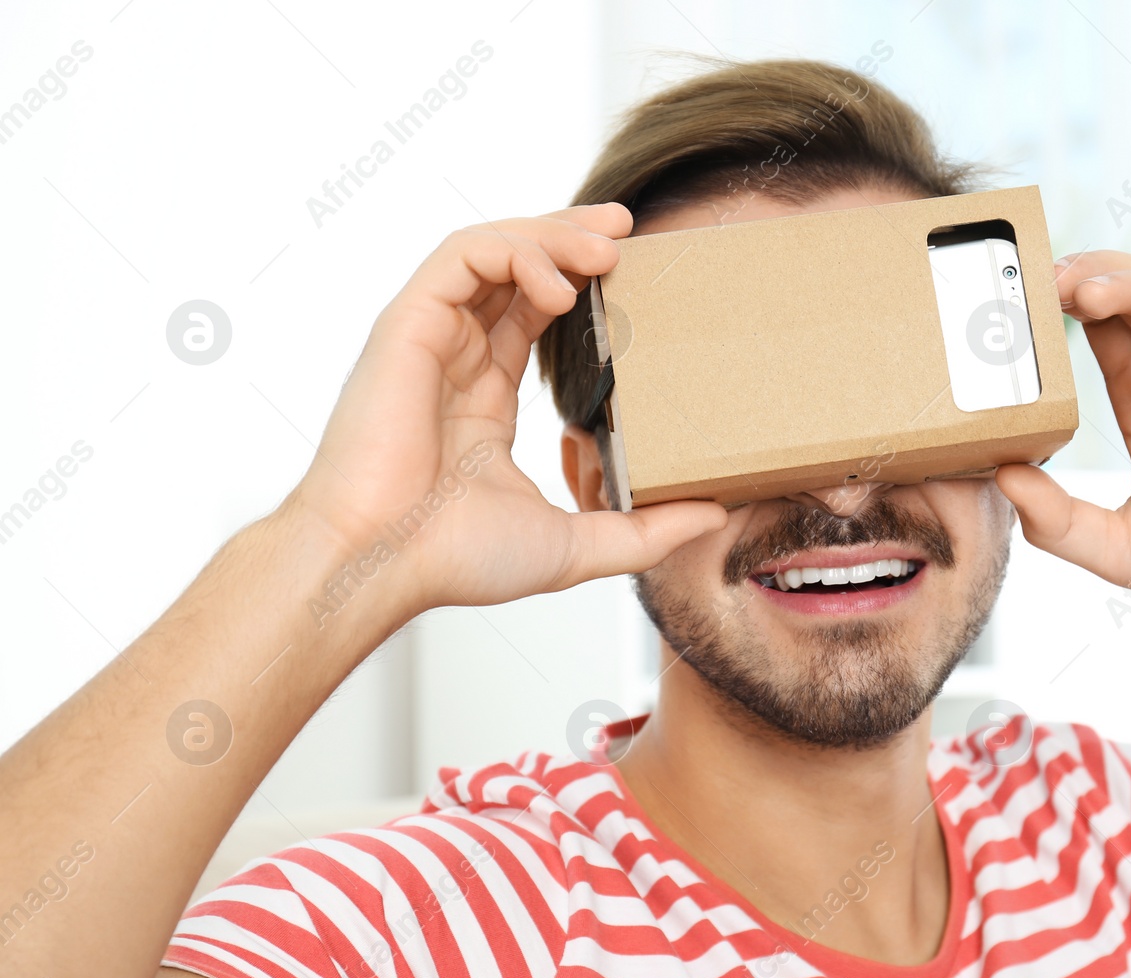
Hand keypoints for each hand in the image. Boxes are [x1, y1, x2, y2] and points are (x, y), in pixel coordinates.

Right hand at [281, 205, 726, 617]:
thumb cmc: (455, 559)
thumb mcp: (575, 545)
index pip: (534, 316)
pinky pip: (462, 257)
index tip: (634, 270)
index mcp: (483, 399)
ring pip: (492, 250)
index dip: (582, 283)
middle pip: (517, 269)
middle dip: (573, 237)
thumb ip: (644, 530)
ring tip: (608, 246)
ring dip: (553, 236)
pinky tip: (558, 284)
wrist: (382, 563)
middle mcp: (455, 359)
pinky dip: (514, 253)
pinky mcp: (408, 324)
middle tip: (629, 228)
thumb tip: (715, 513)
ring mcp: (430, 338)